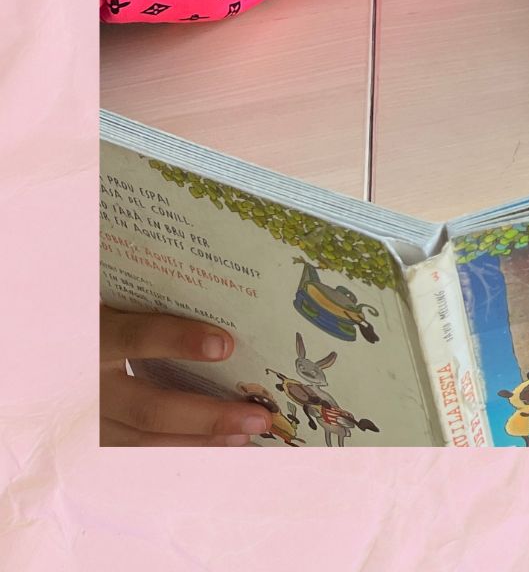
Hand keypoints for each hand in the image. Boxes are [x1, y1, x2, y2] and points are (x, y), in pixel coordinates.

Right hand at [100, 305, 270, 445]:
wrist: (47, 353)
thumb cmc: (101, 319)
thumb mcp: (117, 305)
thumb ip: (156, 310)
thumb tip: (220, 314)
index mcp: (97, 337)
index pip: (136, 338)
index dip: (178, 342)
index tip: (224, 346)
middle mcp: (90, 385)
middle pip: (148, 409)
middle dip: (208, 417)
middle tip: (258, 418)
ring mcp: (89, 418)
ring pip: (144, 440)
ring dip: (199, 441)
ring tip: (245, 436)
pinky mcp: (95, 437)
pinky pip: (137, 448)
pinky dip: (180, 447)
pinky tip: (215, 444)